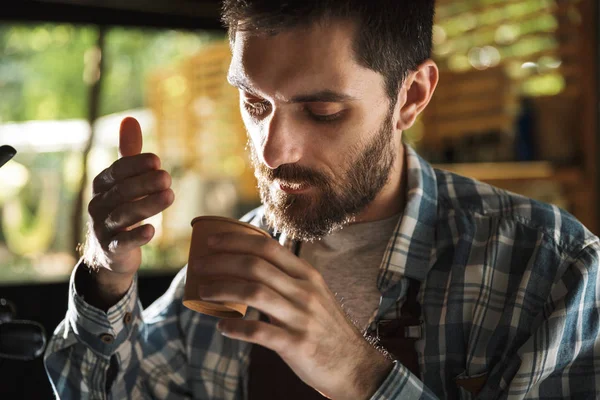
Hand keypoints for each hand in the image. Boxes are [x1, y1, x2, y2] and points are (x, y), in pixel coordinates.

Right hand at [82, 117, 174, 305]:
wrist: (108, 254)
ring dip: (148, 205)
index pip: (117, 171)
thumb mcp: (123, 182)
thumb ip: (128, 154)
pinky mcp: (111, 249)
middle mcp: (98, 205)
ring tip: (170, 195)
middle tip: (168, 178)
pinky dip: (137, 236)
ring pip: (124, 215)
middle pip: (122, 192)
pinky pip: (122, 242)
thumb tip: (130, 119)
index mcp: (101, 185)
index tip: (158, 161)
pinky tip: (153, 229)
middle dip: (145, 183)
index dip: (135, 165)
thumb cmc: (119, 209)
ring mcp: (102, 228)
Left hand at [193, 233, 392, 399]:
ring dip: (222, 289)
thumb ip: (287, 279)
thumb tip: (248, 266)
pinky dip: (236, 327)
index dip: (235, 240)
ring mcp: (301, 317)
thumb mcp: (314, 294)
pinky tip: (222, 326)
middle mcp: (305, 291)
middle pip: (255, 266)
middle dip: (220, 262)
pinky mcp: (296, 344)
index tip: (211, 241)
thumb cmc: (326, 327)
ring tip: (202, 292)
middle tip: (197, 266)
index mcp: (307, 274)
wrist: (354, 364)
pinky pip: (259, 332)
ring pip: (254, 293)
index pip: (267, 246)